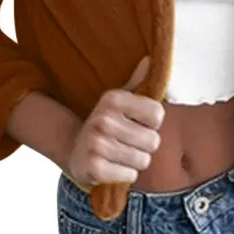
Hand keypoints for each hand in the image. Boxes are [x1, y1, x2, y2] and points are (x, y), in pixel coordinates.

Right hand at [65, 55, 163, 186]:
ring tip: (120, 154)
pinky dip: (125, 175)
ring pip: (143, 160)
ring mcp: (96, 143)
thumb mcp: (120, 100)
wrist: (74, 149)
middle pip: (153, 141)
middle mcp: (103, 119)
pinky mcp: (94, 167)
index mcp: (113, 99)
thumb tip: (150, 59)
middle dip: (145, 146)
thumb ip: (138, 81)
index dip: (153, 124)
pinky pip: (129, 175)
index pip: (158, 115)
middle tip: (128, 142)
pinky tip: (112, 166)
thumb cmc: (107, 124)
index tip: (138, 123)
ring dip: (135, 161)